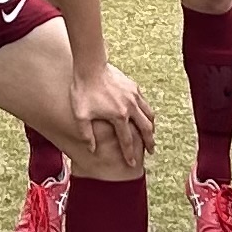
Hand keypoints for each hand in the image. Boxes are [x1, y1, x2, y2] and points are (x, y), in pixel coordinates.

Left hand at [65, 63, 156, 177]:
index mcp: (119, 116)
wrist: (90, 66)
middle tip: (150, 152)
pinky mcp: (133, 87)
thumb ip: (86, 134)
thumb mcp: (80, 115)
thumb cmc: (83, 91)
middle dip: (149, 142)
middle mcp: (130, 107)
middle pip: (145, 129)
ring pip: (148, 115)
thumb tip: (92, 149)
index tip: (132, 164)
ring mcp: (134, 96)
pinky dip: (147, 112)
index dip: (130, 153)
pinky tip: (144, 115)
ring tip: (151, 135)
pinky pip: (144, 103)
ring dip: (151, 127)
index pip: (127, 140)